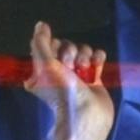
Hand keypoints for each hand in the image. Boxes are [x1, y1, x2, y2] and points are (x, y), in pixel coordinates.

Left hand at [23, 23, 113, 139]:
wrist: (86, 116)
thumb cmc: (62, 92)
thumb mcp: (45, 66)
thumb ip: (41, 43)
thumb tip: (41, 24)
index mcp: (45, 70)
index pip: (52, 45)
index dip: (56, 47)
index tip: (57, 59)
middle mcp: (60, 72)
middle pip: (68, 46)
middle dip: (71, 53)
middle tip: (70, 69)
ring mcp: (78, 75)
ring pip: (83, 50)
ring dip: (85, 56)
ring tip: (85, 72)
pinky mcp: (94, 78)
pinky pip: (97, 57)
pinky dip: (98, 58)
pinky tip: (97, 68)